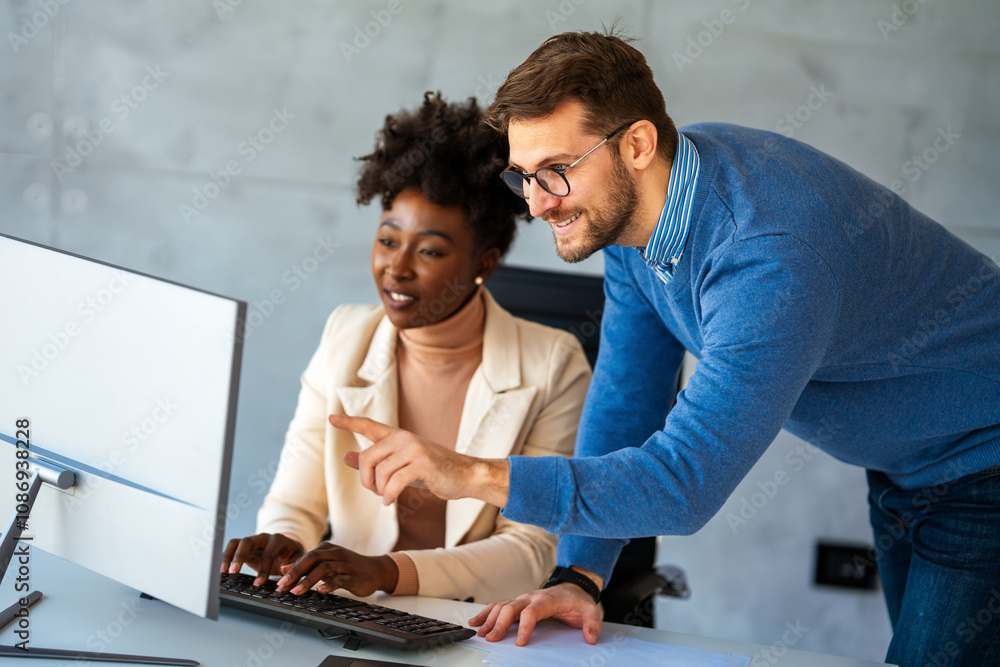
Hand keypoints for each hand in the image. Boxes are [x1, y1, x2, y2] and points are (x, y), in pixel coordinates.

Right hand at [221, 533, 304, 585]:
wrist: (289, 548)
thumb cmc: (293, 555)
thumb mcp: (299, 559)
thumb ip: (294, 564)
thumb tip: (284, 569)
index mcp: (278, 540)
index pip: (268, 553)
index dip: (263, 569)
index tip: (258, 583)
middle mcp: (263, 538)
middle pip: (248, 541)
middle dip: (240, 556)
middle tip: (234, 572)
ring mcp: (253, 540)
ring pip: (237, 542)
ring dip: (229, 556)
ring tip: (223, 571)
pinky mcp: (245, 547)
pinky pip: (232, 547)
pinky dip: (226, 557)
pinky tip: (222, 569)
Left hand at [275, 542, 397, 596]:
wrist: (375, 570)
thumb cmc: (348, 567)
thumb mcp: (327, 563)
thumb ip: (308, 565)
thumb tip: (284, 569)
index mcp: (327, 549)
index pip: (305, 557)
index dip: (291, 568)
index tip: (278, 581)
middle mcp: (335, 554)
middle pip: (312, 559)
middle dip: (295, 572)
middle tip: (282, 585)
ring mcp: (345, 564)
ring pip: (324, 569)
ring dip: (308, 581)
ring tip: (296, 591)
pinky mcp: (353, 576)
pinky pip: (340, 579)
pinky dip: (329, 585)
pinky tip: (320, 591)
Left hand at [329, 414, 509, 506]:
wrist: (465, 475)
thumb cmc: (433, 471)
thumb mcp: (402, 464)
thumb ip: (375, 461)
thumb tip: (347, 456)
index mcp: (398, 436)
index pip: (369, 425)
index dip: (349, 422)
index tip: (331, 418)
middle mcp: (404, 438)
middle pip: (368, 457)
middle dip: (366, 479)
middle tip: (374, 491)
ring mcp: (414, 449)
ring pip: (380, 472)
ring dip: (380, 491)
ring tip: (387, 497)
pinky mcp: (423, 464)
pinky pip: (394, 483)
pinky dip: (389, 496)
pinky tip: (391, 501)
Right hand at [469, 583, 601, 645]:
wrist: (573, 589)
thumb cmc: (578, 602)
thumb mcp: (591, 611)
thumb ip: (591, 624)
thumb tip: (590, 637)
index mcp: (548, 600)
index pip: (532, 611)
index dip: (524, 626)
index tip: (519, 641)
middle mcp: (532, 597)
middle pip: (512, 607)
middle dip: (500, 623)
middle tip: (492, 639)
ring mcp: (523, 599)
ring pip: (502, 606)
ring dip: (490, 619)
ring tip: (481, 633)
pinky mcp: (518, 602)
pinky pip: (499, 606)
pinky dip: (486, 613)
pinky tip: (476, 622)